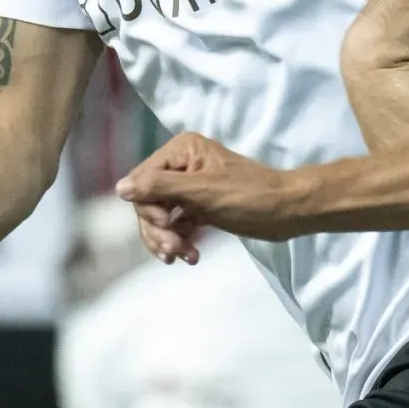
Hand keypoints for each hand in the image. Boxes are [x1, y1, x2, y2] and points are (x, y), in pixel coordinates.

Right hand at [118, 133, 307, 256]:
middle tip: (173, 251)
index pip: (142, 182)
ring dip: (168, 240)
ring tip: (184, 256)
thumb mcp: (201, 191)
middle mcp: (181, 165)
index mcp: (181, 150)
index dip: (148, 209)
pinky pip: (176, 226)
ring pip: (160, 217)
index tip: (166, 227)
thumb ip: (159, 187)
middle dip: (158, 229)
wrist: (288, 211)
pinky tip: (192, 256)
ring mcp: (190, 187)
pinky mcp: (200, 208)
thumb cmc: (249, 196)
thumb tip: (120, 188)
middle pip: (148, 202)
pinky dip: (180, 242)